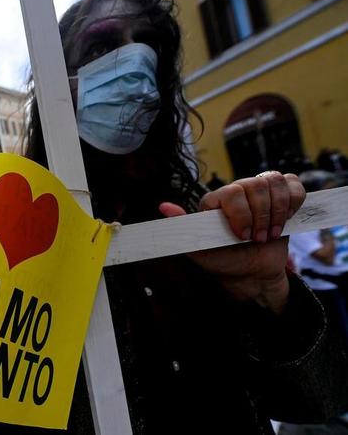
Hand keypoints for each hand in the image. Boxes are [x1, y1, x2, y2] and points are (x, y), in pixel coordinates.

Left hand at [159, 172, 305, 313]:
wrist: (253, 274)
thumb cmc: (224, 262)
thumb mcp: (199, 250)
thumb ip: (183, 228)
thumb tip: (163, 207)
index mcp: (217, 201)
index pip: (232, 191)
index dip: (241, 214)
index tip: (241, 236)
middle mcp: (237, 192)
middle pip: (255, 185)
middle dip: (260, 217)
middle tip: (257, 239)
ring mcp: (260, 192)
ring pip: (274, 183)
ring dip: (276, 213)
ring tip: (269, 234)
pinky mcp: (283, 196)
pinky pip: (294, 185)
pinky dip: (293, 203)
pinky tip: (285, 220)